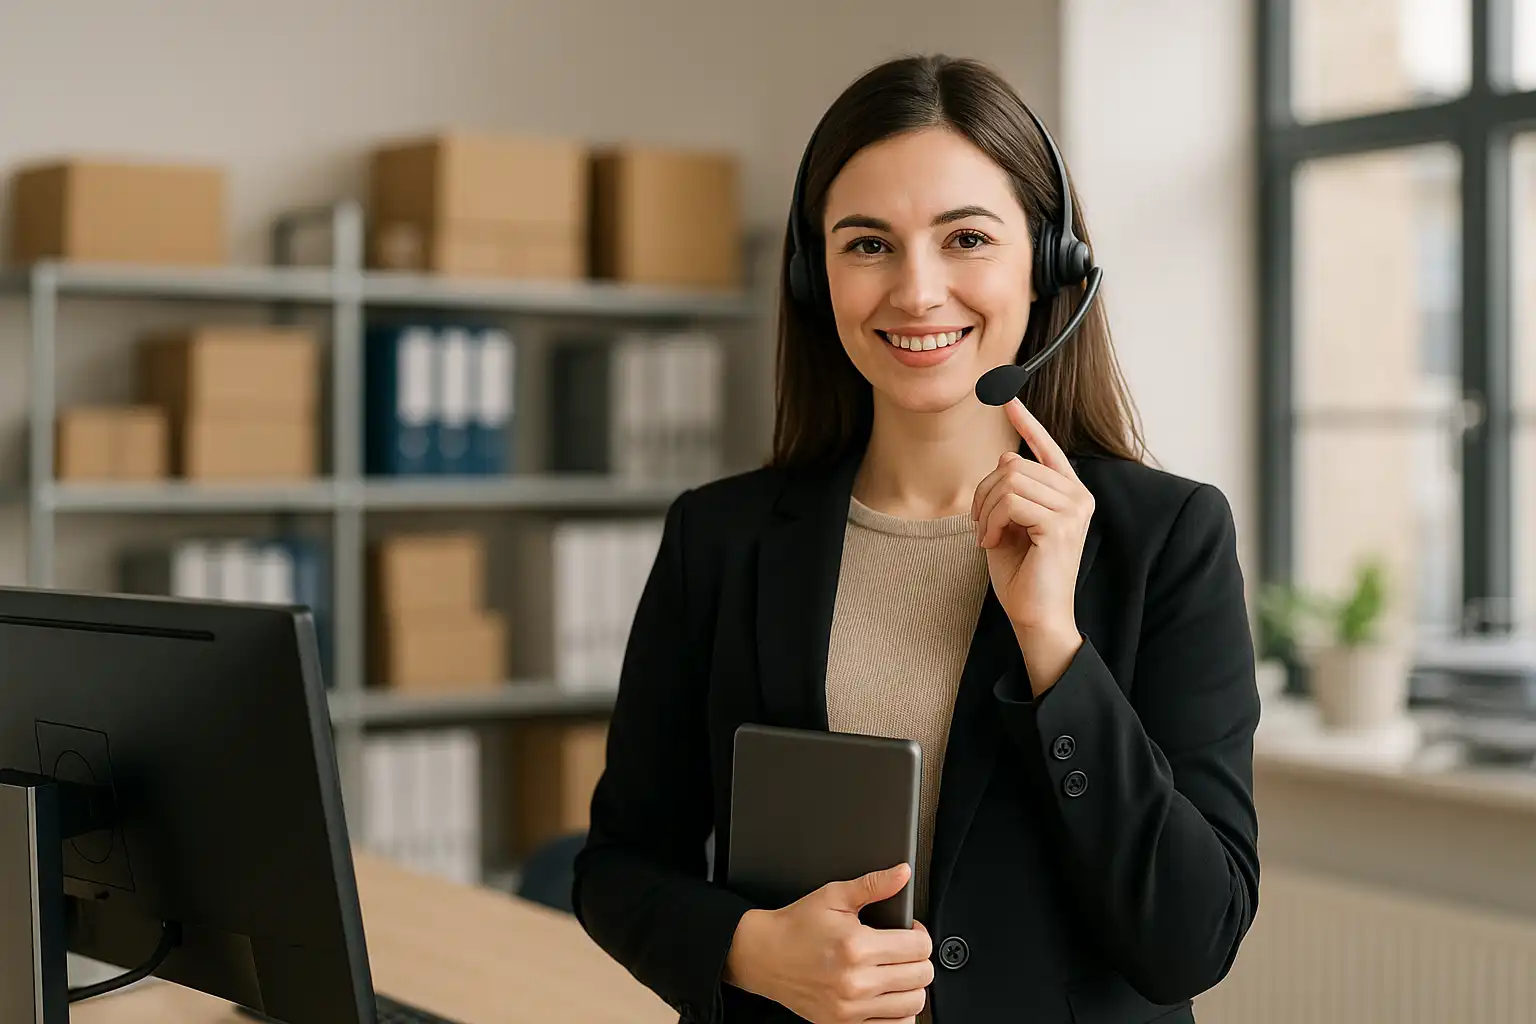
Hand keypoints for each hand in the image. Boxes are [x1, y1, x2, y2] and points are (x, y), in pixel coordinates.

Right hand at [724, 863, 933, 1023]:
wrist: (763, 955)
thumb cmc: (796, 926)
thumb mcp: (834, 896)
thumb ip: (873, 885)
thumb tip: (901, 873)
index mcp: (856, 946)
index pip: (918, 947)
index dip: (920, 934)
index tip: (911, 932)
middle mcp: (856, 980)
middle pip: (921, 975)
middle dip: (919, 959)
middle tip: (905, 950)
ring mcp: (851, 1007)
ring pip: (913, 1003)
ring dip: (913, 986)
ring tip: (899, 972)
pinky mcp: (845, 1023)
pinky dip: (900, 1012)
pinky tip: (890, 996)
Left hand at [971, 398, 1094, 638]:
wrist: (1037, 616)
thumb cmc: (1023, 575)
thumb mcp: (1011, 524)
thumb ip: (1011, 491)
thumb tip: (1006, 457)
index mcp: (1068, 494)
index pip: (1047, 449)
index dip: (1026, 422)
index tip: (1007, 397)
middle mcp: (1077, 497)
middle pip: (1014, 464)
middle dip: (984, 492)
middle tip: (980, 525)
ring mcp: (1073, 509)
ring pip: (1010, 480)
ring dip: (986, 508)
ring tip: (988, 535)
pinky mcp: (1060, 525)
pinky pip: (1010, 502)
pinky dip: (991, 521)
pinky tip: (993, 542)